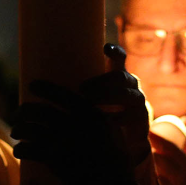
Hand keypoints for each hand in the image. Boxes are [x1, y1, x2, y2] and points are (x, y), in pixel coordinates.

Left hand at [12, 45, 148, 184]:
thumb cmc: (115, 162)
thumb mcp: (112, 133)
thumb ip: (97, 120)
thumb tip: (81, 109)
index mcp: (91, 114)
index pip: (63, 94)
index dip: (45, 88)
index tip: (33, 85)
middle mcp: (75, 124)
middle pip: (40, 110)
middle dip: (25, 111)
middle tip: (18, 113)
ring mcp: (63, 141)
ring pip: (31, 128)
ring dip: (19, 129)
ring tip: (16, 131)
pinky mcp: (54, 159)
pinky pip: (30, 149)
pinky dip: (21, 149)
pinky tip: (20, 150)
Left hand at [79, 44, 151, 166]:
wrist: (129, 137)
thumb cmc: (105, 110)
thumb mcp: (96, 95)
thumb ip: (80, 86)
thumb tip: (44, 81)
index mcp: (119, 74)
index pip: (119, 57)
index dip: (114, 51)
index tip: (104, 48)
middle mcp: (131, 85)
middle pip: (120, 77)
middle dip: (102, 81)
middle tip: (82, 89)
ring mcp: (138, 102)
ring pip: (127, 95)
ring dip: (108, 98)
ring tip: (91, 104)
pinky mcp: (141, 120)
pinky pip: (132, 118)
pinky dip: (117, 120)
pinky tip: (105, 122)